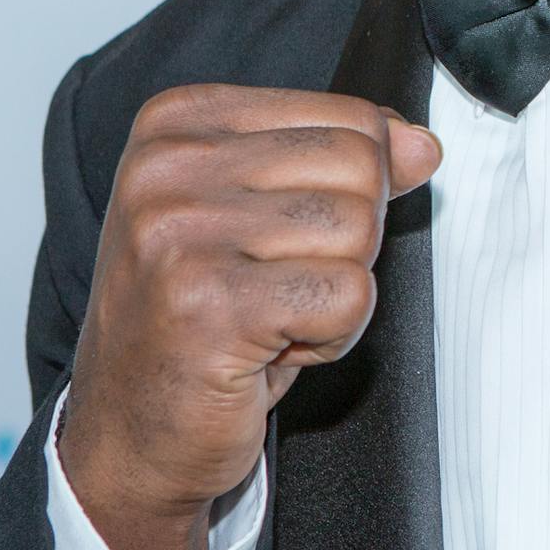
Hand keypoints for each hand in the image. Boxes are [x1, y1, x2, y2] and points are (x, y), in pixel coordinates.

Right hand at [57, 83, 440, 549]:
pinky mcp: (210, 305)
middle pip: (359, 166)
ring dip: (338, 290)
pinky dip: (333, 334)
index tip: (279, 237)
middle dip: (351, 238)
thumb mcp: (265, 212)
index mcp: (179, 121)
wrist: (128, 433)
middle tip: (280, 283)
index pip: (349, 117)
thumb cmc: (196, 317)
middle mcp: (168, 167)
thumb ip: (343, 162)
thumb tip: (421, 145)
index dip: (350, 189)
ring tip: (272, 316)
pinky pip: (349, 295)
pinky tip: (271, 348)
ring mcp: (181, 234)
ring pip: (359, 229)